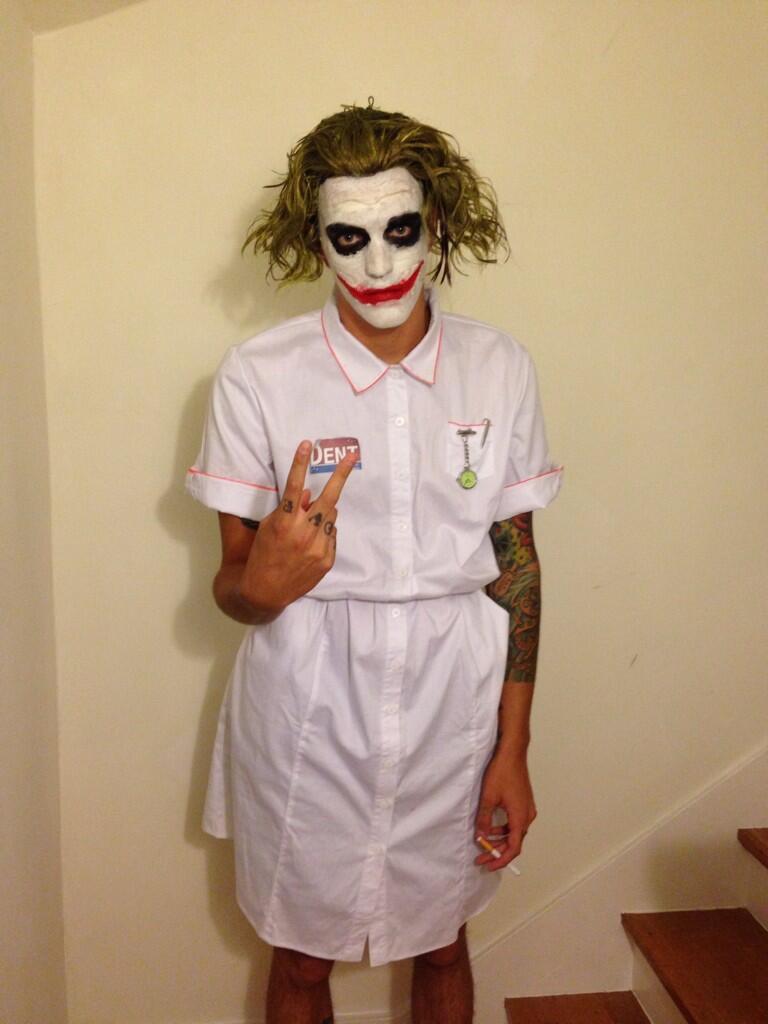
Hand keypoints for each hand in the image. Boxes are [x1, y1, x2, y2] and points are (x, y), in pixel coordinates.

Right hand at [239, 440, 356, 612]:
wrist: (264, 591)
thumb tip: (306, 494)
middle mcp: (304, 533)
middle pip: (329, 498)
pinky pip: (331, 535)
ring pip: (330, 516)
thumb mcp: (267, 527)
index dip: (300, 463)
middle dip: (341, 475)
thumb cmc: (261, 555)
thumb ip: (288, 509)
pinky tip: (308, 544)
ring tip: (306, 525)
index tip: (307, 444)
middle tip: (352, 457)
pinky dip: (322, 533)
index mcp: (284, 522)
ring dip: (322, 513)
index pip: (294, 486)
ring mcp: (318, 547)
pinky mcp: (327, 560)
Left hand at [474, 753, 535, 871]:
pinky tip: (491, 827)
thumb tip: (481, 837)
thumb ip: (485, 820)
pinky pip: (514, 822)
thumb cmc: (501, 772)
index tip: (488, 864)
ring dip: (500, 840)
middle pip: (514, 842)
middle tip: (481, 856)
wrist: (512, 752)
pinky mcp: (523, 802)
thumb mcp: (488, 798)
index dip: (501, 860)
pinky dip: (504, 829)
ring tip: (483, 842)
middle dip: (497, 851)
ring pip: (514, 832)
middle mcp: (527, 816)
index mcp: (520, 817)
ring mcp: (527, 808)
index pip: (514, 848)